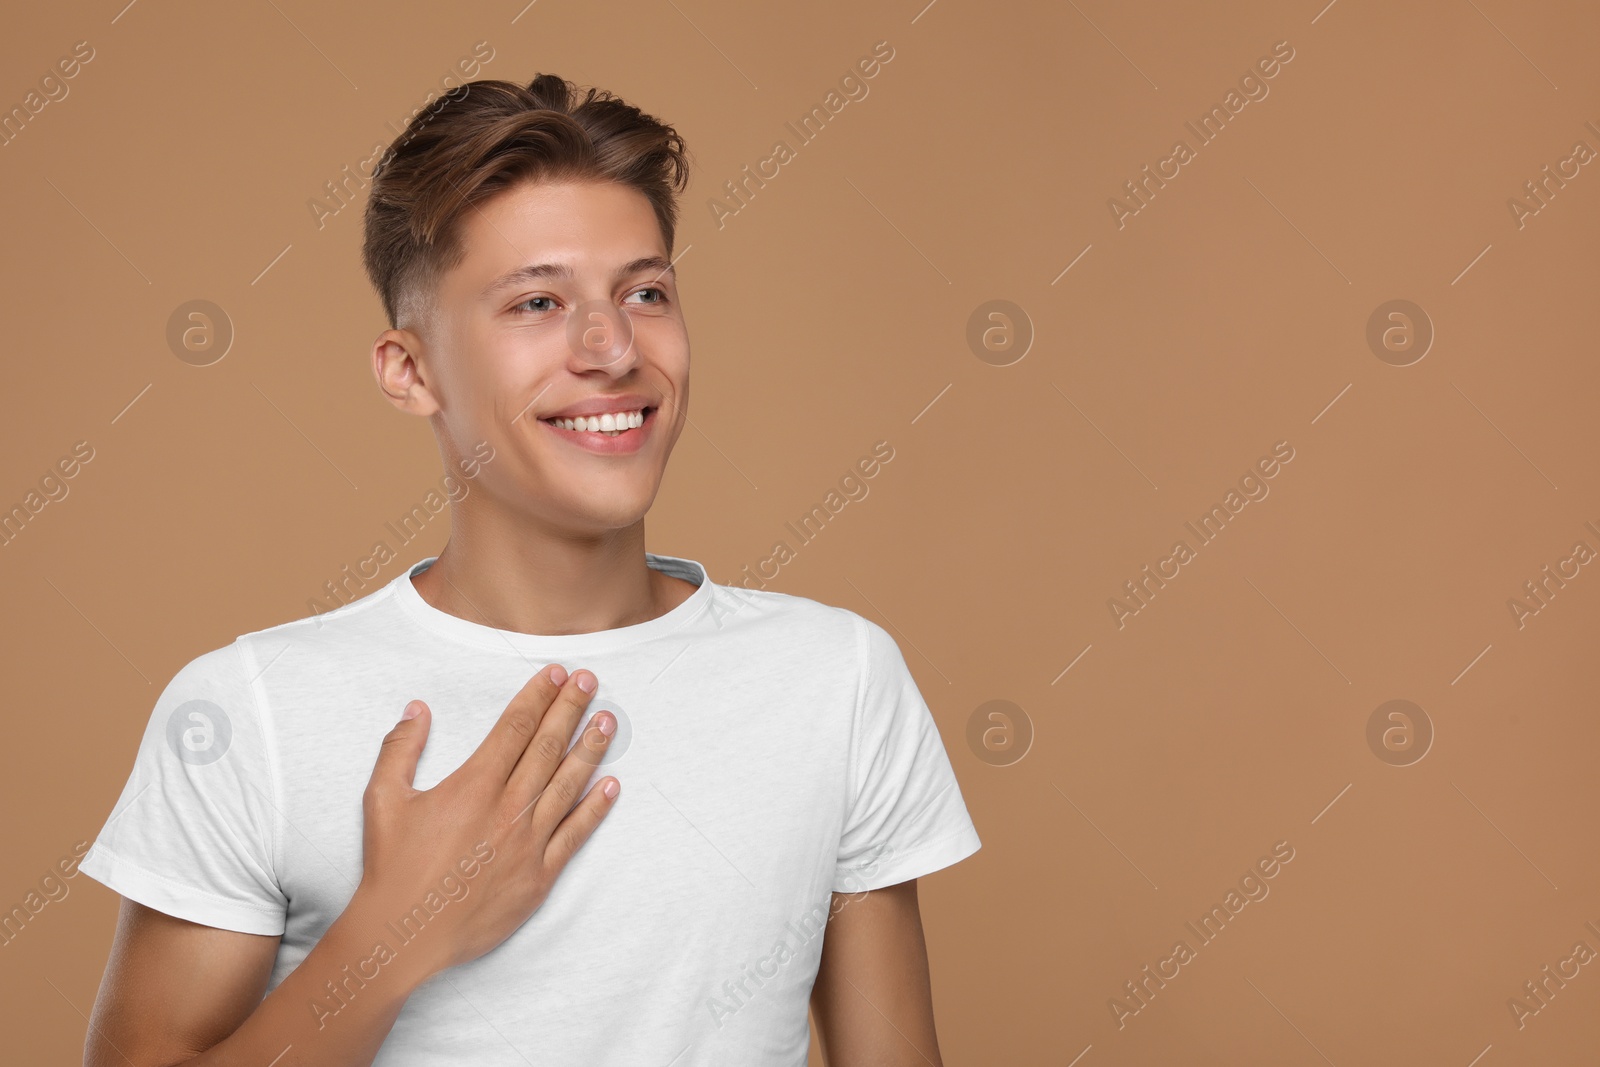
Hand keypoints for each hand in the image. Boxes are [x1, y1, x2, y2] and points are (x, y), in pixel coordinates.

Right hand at [351, 664, 617, 977]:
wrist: (403, 934)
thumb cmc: (392, 867)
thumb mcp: (383, 799)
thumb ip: (400, 748)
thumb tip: (417, 708)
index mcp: (473, 786)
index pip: (515, 728)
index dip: (539, 697)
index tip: (558, 674)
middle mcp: (507, 809)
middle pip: (547, 748)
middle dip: (570, 709)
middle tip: (590, 680)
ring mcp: (527, 843)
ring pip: (568, 785)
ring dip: (590, 749)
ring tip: (608, 720)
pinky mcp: (538, 877)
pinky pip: (574, 836)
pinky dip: (595, 809)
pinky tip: (612, 786)